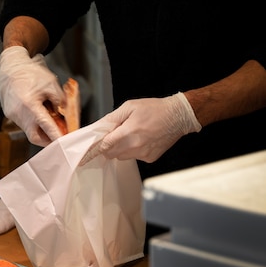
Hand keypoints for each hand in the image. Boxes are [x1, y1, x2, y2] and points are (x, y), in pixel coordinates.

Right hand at [0, 46, 64, 146]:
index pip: (46, 127)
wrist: (11, 68)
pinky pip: (23, 123)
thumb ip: (59, 101)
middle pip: (35, 137)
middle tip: (57, 137)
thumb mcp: (51, 84)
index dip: (56, 136)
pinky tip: (37, 114)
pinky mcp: (9, 114)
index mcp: (30, 105)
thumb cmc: (31, 74)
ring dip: (40, 130)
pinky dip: (32, 122)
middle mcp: (19, 113)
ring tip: (49, 123)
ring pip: (28, 130)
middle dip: (47, 140)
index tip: (64, 142)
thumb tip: (63, 115)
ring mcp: (13, 115)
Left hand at [80, 92, 201, 164]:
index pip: (105, 146)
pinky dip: (134, 151)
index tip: (87, 155)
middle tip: (115, 136)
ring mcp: (143, 153)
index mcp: (129, 132)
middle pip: (111, 154)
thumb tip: (98, 127)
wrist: (179, 116)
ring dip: (121, 149)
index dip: (95, 149)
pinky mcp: (150, 158)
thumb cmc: (154, 109)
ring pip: (121, 157)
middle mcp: (135, 145)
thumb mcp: (130, 107)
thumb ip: (112, 118)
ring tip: (131, 135)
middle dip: (109, 147)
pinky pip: (134, 158)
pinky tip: (142, 140)